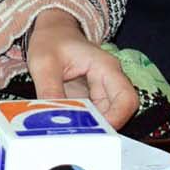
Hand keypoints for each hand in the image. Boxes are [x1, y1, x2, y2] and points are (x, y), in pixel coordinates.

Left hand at [25, 9, 138, 128]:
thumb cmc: (51, 40)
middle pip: (119, 112)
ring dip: (90, 128)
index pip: (126, 99)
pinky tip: (66, 128)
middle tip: (78, 138)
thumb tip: (53, 120)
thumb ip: (49, 91)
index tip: (97, 132)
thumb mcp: (44, 63)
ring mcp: (100, 91)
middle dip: (101, 128)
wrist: (51, 32)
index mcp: (105, 67)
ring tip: (69, 133)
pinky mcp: (90, 99)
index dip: (117, 119)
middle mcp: (109, 81)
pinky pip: (91, 117)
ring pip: (105, 118)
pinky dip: (81, 124)